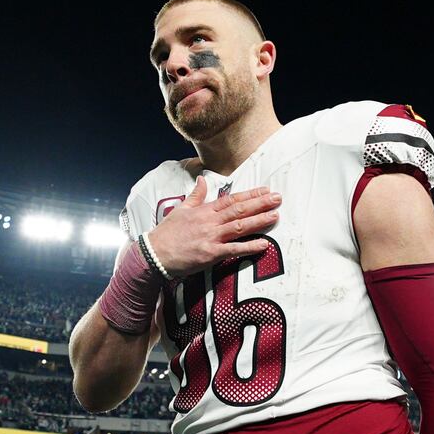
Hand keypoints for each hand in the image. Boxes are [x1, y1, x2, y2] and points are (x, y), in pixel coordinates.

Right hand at [143, 179, 280, 279]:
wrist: (155, 253)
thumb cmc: (167, 233)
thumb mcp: (180, 208)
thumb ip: (195, 195)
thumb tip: (201, 179)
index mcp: (204, 210)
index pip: (231, 199)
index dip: (250, 194)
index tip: (265, 190)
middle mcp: (210, 222)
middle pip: (240, 210)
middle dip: (261, 203)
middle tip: (278, 198)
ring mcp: (212, 237)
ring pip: (240, 226)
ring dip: (259, 221)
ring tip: (276, 216)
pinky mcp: (211, 254)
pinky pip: (234, 249)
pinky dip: (249, 247)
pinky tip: (263, 244)